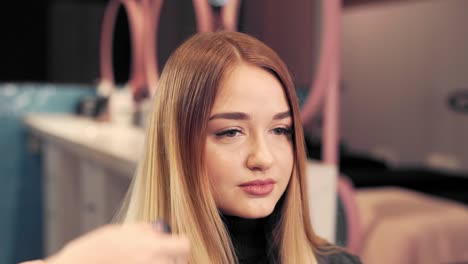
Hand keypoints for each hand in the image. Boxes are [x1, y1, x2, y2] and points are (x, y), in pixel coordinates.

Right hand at [42, 223, 189, 263]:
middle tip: (152, 255)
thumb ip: (146, 230)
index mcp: (152, 248)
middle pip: (178, 263)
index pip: (185, 246)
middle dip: (169, 258)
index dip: (180, 244)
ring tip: (139, 261)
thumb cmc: (97, 249)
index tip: (173, 244)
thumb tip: (163, 229)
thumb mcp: (122, 231)